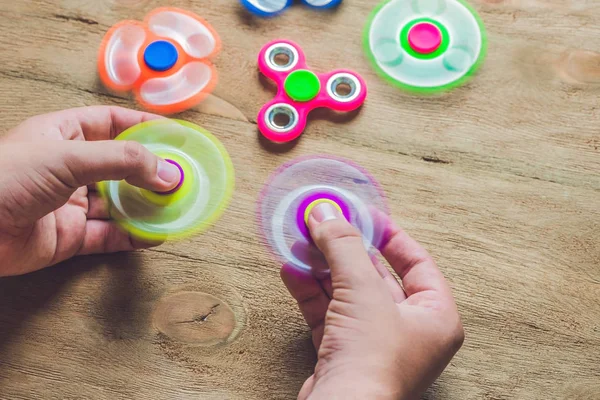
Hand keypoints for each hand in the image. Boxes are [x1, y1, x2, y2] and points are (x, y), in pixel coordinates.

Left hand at [0, 106, 181, 276]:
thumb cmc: (4, 178)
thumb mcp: (67, 156)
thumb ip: (121, 160)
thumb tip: (168, 172)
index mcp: (63, 135)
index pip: (112, 123)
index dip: (144, 125)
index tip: (176, 135)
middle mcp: (70, 167)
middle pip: (121, 165)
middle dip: (152, 171)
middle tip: (183, 176)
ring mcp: (70, 203)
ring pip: (120, 202)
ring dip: (148, 205)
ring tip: (177, 206)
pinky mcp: (70, 236)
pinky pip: (110, 235)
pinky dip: (134, 236)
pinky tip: (156, 234)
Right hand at [281, 203, 463, 399]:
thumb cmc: (372, 362)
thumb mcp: (363, 290)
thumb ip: (344, 246)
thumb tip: (326, 211)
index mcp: (435, 317)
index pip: (417, 263)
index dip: (390, 235)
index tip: (363, 214)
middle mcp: (409, 332)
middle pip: (376, 277)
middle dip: (346, 249)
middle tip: (324, 224)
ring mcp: (375, 346)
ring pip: (348, 294)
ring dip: (323, 268)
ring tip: (301, 243)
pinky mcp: (345, 356)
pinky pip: (329, 314)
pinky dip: (311, 293)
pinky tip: (292, 271)